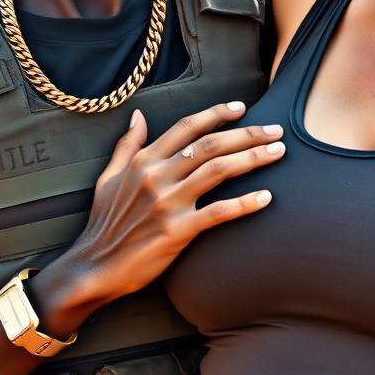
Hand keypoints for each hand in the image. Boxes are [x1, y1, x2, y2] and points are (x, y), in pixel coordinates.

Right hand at [72, 101, 283, 300]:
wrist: (95, 266)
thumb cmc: (104, 223)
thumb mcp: (108, 177)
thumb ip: (127, 145)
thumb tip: (138, 115)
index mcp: (143, 160)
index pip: (187, 127)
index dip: (217, 113)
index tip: (241, 108)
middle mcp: (157, 175)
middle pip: (211, 144)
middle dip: (248, 133)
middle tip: (276, 129)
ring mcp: (168, 202)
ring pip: (219, 170)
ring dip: (253, 158)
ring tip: (279, 152)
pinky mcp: (178, 230)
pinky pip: (219, 212)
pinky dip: (245, 203)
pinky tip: (266, 197)